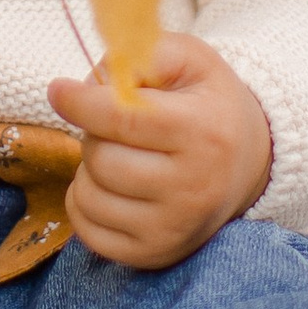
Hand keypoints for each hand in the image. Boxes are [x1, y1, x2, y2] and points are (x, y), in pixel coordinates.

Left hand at [47, 34, 273, 270]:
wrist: (249, 163)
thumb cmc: (209, 103)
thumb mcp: (189, 59)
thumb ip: (141, 54)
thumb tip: (92, 82)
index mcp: (203, 133)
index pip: (123, 119)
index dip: (79, 102)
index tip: (58, 89)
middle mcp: (192, 188)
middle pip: (102, 159)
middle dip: (93, 134)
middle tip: (111, 125)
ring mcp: (173, 228)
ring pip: (90, 195)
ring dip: (88, 168)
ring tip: (116, 154)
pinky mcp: (155, 254)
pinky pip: (88, 230)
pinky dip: (84, 202)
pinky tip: (108, 185)